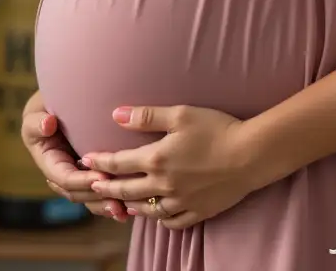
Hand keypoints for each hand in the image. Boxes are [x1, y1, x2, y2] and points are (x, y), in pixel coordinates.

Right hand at [20, 90, 128, 221]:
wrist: (55, 108)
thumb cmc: (44, 110)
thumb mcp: (35, 115)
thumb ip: (37, 121)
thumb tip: (47, 124)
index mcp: (50, 164)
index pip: (65, 178)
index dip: (82, 180)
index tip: (101, 175)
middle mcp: (63, 175)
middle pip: (79, 194)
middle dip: (97, 197)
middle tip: (117, 200)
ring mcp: (78, 177)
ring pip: (91, 198)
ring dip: (106, 206)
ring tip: (123, 210)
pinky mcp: (90, 175)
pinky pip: (100, 193)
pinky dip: (112, 201)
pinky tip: (128, 209)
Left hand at [80, 104, 256, 229]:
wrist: (250, 154)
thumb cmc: (216, 128)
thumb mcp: (180, 114)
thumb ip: (146, 116)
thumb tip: (116, 115)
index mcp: (156, 159)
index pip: (119, 163)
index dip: (100, 161)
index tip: (86, 159)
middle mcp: (163, 185)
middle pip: (126, 190)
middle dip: (106, 187)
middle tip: (92, 186)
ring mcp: (181, 200)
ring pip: (147, 210)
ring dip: (129, 206)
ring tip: (120, 203)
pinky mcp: (198, 210)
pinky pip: (173, 221)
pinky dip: (161, 219)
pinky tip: (157, 215)